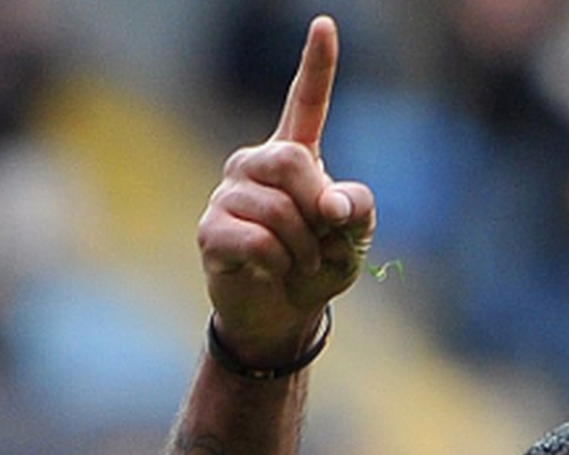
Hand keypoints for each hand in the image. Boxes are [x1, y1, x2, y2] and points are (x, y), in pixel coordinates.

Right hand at [198, 15, 374, 366]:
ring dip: (305, 247)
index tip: (325, 24)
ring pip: (279, 210)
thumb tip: (330, 204)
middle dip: (319, 208)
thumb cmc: (320, 264)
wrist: (285, 312)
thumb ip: (357, 208)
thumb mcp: (356, 237)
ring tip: (300, 262)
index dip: (317, 65)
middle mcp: (254, 165)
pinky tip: (274, 270)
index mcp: (294, 156)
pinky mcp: (211, 230)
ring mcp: (228, 195)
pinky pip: (260, 242)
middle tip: (323, 239)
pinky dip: (281, 264)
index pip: (305, 103)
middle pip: (294, 162)